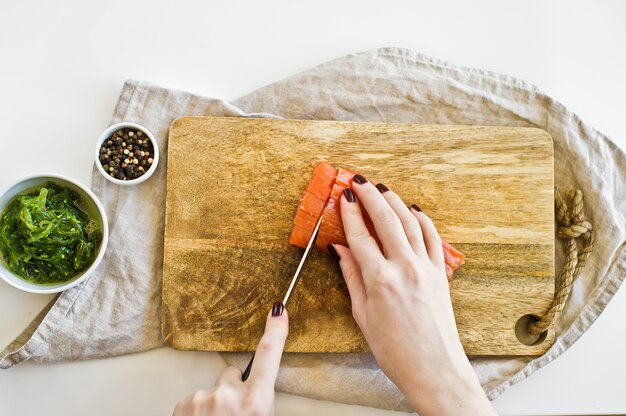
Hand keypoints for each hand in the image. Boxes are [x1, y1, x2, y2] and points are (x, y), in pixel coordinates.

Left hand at [173, 303, 287, 415]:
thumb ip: (259, 399)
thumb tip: (254, 389)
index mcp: (256, 401)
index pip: (269, 355)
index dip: (275, 330)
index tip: (277, 310)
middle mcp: (229, 396)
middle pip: (232, 375)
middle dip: (233, 390)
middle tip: (234, 414)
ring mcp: (204, 399)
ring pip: (212, 390)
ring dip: (214, 405)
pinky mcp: (184, 404)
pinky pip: (195, 400)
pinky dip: (197, 412)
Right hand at [330, 176, 495, 415]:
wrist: (434, 369)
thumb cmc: (395, 350)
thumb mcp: (362, 315)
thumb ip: (351, 277)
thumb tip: (340, 249)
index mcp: (380, 280)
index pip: (360, 235)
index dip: (349, 213)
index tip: (342, 197)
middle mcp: (404, 268)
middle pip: (385, 220)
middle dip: (370, 196)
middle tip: (358, 181)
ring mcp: (426, 268)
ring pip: (410, 223)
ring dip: (395, 202)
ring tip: (382, 189)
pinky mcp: (441, 273)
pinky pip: (433, 238)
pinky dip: (423, 220)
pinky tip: (413, 210)